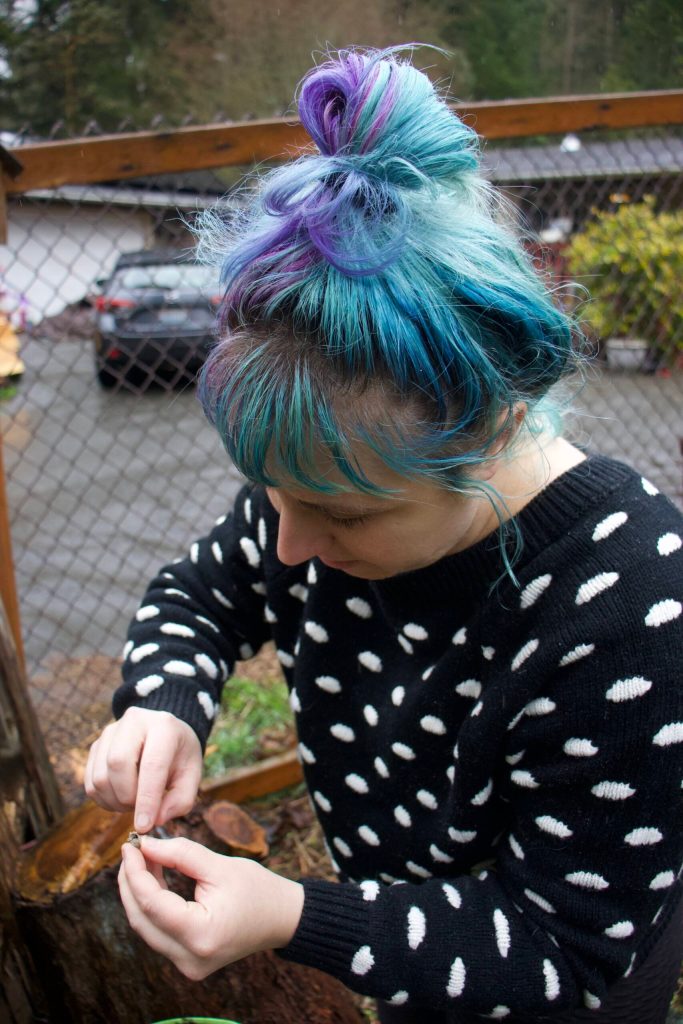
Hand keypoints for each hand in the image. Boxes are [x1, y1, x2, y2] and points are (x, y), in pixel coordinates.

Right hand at [84, 707, 202, 831]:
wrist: (164, 735)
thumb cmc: (179, 757)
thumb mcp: (191, 775)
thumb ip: (181, 800)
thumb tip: (156, 819)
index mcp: (164, 726)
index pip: (152, 764)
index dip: (147, 799)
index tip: (144, 826)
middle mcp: (133, 721)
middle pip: (117, 764)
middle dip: (127, 797)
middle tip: (142, 809)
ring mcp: (110, 732)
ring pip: (100, 776)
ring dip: (115, 801)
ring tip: (134, 802)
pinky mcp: (96, 745)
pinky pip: (90, 782)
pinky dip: (104, 799)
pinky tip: (121, 797)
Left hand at [118, 835, 304, 978]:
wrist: (282, 918)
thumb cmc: (257, 889)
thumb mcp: (219, 865)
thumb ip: (180, 853)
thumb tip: (145, 845)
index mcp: (200, 935)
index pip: (152, 904)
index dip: (135, 873)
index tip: (130, 846)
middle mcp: (189, 958)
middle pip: (142, 920)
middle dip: (131, 883)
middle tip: (131, 851)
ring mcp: (187, 965)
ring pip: (146, 927)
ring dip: (139, 893)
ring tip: (141, 860)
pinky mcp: (187, 961)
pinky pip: (158, 932)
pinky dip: (152, 905)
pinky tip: (153, 878)